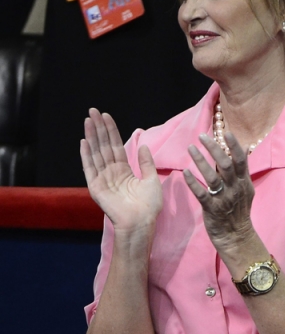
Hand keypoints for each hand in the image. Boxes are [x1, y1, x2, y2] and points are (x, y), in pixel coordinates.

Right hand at [81, 109, 162, 232]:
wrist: (141, 222)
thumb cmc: (148, 206)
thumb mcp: (151, 180)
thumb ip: (146, 163)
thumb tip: (144, 146)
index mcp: (124, 171)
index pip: (115, 146)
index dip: (111, 131)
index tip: (106, 116)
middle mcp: (111, 172)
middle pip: (103, 146)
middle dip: (99, 128)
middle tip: (93, 111)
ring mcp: (102, 179)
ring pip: (96, 153)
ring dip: (92, 136)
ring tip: (88, 120)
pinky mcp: (96, 187)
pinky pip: (90, 168)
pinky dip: (86, 155)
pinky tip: (84, 141)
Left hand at [182, 131, 255, 251]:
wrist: (236, 236)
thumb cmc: (239, 211)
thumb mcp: (246, 189)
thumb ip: (243, 169)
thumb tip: (245, 148)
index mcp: (244, 182)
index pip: (241, 160)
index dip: (234, 146)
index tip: (225, 132)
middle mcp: (235, 188)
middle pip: (226, 165)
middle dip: (214, 149)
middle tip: (202, 136)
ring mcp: (224, 199)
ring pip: (212, 177)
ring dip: (201, 161)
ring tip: (191, 148)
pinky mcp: (212, 209)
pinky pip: (201, 194)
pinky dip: (193, 182)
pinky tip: (184, 172)